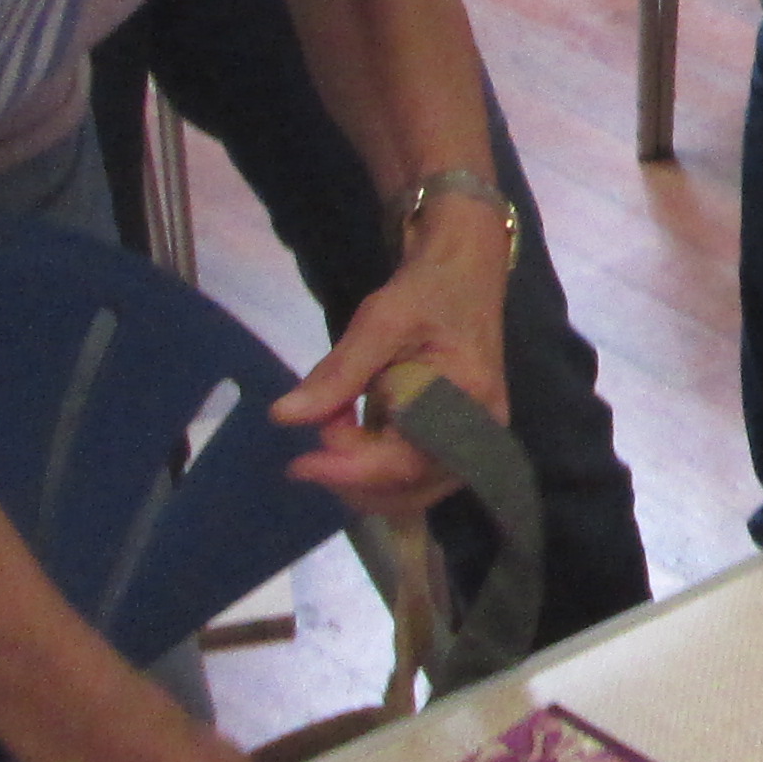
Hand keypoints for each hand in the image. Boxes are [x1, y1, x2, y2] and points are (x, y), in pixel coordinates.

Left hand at [266, 232, 511, 517]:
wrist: (465, 270)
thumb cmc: (427, 290)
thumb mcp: (379, 322)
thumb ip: (336, 374)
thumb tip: (284, 417)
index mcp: (466, 404)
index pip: (404, 465)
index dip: (348, 471)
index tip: (299, 465)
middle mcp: (478, 434)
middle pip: (408, 491)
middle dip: (352, 472)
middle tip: (322, 422)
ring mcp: (470, 441)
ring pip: (406, 490)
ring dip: (359, 471)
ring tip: (335, 420)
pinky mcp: (454, 440)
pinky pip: (409, 475)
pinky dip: (371, 463)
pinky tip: (351, 427)